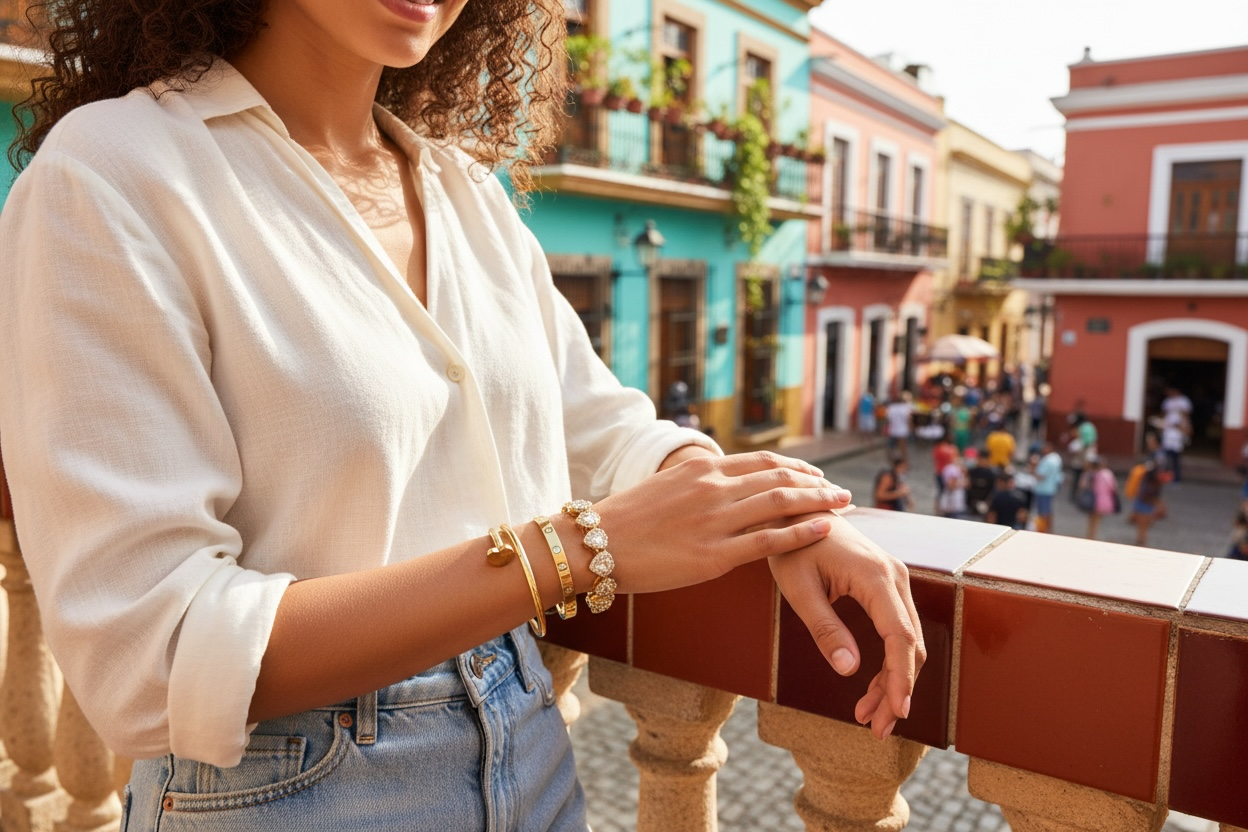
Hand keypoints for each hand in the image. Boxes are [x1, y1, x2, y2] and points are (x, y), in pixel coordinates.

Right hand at [592, 451, 851, 593]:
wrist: (593, 544)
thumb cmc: (624, 521)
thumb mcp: (663, 487)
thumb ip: (695, 484)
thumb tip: (716, 483)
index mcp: (700, 470)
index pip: (761, 462)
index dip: (796, 469)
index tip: (817, 477)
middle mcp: (712, 488)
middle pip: (779, 478)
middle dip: (816, 484)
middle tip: (843, 492)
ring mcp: (715, 521)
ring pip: (780, 503)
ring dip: (818, 503)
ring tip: (844, 506)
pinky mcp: (713, 556)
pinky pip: (768, 542)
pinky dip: (802, 533)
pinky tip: (825, 530)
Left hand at [768, 515, 924, 738]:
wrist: (796, 510)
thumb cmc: (792, 546)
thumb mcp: (798, 589)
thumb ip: (824, 629)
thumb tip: (849, 669)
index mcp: (875, 577)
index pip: (899, 637)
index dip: (900, 678)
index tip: (896, 712)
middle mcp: (895, 577)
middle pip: (910, 645)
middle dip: (896, 690)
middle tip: (875, 728)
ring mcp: (895, 579)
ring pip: (907, 641)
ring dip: (892, 681)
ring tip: (867, 716)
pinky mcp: (887, 585)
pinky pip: (897, 629)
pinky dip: (888, 661)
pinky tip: (869, 686)